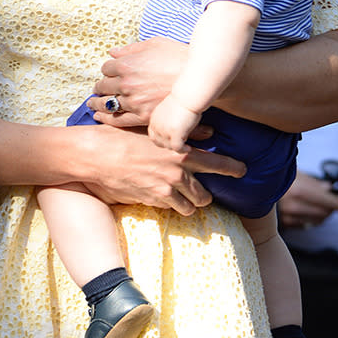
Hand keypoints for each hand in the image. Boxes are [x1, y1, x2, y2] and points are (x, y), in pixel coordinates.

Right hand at [82, 124, 244, 216]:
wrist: (95, 155)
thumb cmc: (122, 135)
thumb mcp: (153, 129)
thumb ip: (184, 132)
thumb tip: (210, 132)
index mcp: (180, 151)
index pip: (217, 163)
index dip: (233, 168)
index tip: (243, 170)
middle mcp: (177, 172)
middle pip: (205, 194)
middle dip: (205, 195)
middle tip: (203, 193)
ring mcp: (165, 189)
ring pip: (190, 206)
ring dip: (188, 204)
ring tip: (180, 198)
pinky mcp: (152, 201)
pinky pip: (170, 209)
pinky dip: (169, 206)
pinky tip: (160, 196)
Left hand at [91, 37, 187, 126]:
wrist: (197, 78)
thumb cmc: (178, 56)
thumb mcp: (153, 44)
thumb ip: (130, 49)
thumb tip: (113, 52)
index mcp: (126, 64)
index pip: (106, 68)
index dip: (107, 70)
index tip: (109, 73)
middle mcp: (126, 84)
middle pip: (103, 86)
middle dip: (99, 87)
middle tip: (98, 89)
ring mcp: (133, 102)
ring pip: (107, 104)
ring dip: (97, 103)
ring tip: (93, 104)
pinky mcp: (142, 117)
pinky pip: (118, 120)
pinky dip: (105, 119)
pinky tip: (99, 117)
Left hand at [148, 94, 199, 152]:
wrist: (188, 96)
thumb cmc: (183, 100)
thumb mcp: (168, 111)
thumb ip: (166, 120)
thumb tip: (172, 129)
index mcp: (154, 118)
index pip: (153, 136)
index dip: (161, 140)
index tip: (171, 140)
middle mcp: (157, 125)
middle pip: (159, 143)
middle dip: (169, 144)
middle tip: (180, 143)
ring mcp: (165, 130)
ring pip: (168, 146)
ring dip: (177, 147)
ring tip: (186, 144)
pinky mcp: (175, 134)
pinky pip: (177, 148)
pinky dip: (183, 150)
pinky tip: (189, 148)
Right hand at [278, 170, 337, 227]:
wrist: (256, 187)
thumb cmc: (276, 178)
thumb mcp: (294, 173)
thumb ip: (313, 182)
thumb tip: (328, 188)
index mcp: (298, 190)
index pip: (327, 201)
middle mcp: (294, 205)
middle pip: (324, 212)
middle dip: (331, 208)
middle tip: (333, 203)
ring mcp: (289, 215)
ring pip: (317, 220)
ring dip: (323, 214)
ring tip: (322, 206)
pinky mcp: (286, 223)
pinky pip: (307, 224)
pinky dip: (312, 219)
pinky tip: (310, 211)